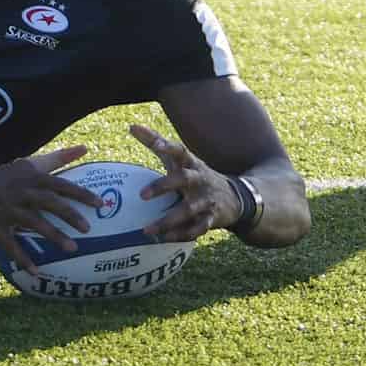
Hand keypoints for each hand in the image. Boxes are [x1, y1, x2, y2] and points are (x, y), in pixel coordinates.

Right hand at [0, 144, 99, 276]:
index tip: (100, 204)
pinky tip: (37, 271)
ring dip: (52, 235)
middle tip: (88, 228)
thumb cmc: (9, 177)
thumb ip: (59, 158)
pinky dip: (23, 258)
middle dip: (68, 214)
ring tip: (72, 248)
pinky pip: (11, 244)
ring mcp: (7, 210)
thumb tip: (85, 147)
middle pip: (47, 202)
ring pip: (32, 222)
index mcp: (31, 178)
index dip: (80, 193)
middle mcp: (21, 192)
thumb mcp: (31, 164)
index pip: (59, 184)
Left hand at [127, 123, 239, 242]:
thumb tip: (131, 126)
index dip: (169, 146)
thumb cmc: (195, 174)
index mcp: (191, 163)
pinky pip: (195, 229)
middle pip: (184, 179)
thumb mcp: (180, 159)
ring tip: (146, 229)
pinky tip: (163, 239)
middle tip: (141, 195)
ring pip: (188, 210)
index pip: (181, 151)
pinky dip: (180, 235)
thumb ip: (156, 142)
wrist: (234, 198)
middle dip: (164, 186)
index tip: (157, 145)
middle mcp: (199, 180)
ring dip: (168, 221)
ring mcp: (206, 200)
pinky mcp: (211, 219)